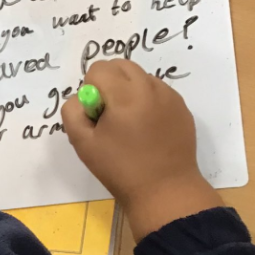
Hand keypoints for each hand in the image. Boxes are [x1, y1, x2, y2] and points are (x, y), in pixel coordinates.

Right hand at [62, 59, 222, 240]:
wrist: (164, 189)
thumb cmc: (119, 169)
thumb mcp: (83, 144)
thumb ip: (73, 112)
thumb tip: (83, 98)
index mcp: (125, 95)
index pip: (99, 69)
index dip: (90, 90)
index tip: (96, 115)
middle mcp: (150, 88)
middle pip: (121, 64)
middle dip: (108, 82)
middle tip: (109, 116)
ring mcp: (170, 96)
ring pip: (140, 76)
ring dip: (128, 90)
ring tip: (129, 124)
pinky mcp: (181, 106)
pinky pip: (156, 90)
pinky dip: (146, 100)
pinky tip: (146, 130)